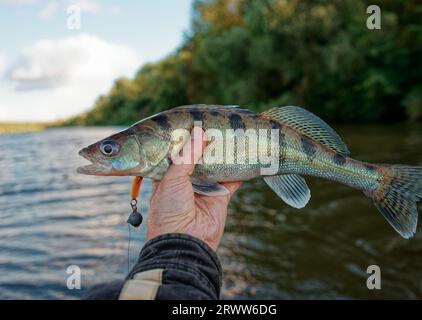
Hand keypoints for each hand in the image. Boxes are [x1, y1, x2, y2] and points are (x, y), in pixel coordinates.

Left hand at [147, 126, 241, 250]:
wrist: (184, 243)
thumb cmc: (169, 210)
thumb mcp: (172, 179)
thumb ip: (186, 155)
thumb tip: (200, 131)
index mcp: (168, 175)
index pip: (178, 151)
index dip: (186, 138)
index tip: (196, 121)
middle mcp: (186, 180)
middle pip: (199, 157)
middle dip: (208, 144)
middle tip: (219, 125)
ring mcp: (204, 188)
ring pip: (217, 166)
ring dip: (224, 154)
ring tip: (233, 135)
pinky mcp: (220, 197)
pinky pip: (232, 180)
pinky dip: (240, 169)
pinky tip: (247, 155)